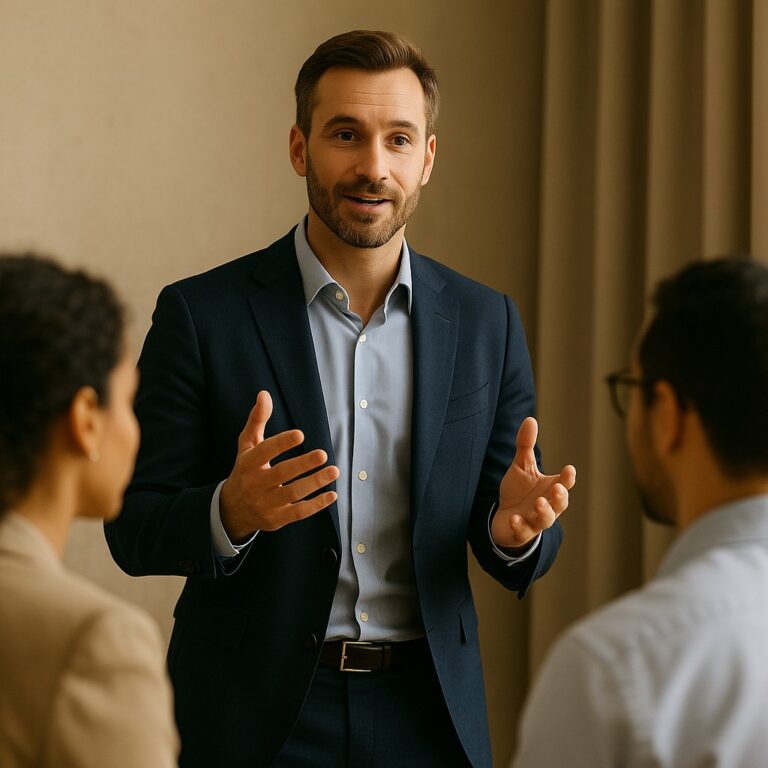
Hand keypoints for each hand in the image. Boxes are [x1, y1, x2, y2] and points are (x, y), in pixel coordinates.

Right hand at [220, 391, 339, 541]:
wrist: (232, 510)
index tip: (300, 434)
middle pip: (281, 474)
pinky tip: (332, 494)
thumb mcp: (247, 445)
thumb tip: (264, 394)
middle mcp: (255, 484)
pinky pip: (299, 513)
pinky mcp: (277, 519)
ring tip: (334, 470)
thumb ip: (257, 420)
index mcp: (248, 463)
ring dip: (315, 483)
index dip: (281, 443)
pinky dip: (317, 505)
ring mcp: (266, 504)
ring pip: (292, 494)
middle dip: (303, 465)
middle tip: (323, 454)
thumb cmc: (245, 470)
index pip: (264, 452)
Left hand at [490, 417, 575, 549]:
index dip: (568, 478)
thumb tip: (530, 419)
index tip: (569, 469)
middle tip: (558, 488)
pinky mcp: (521, 532)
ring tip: (539, 502)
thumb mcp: (521, 466)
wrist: (504, 518)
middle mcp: (547, 506)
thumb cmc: (519, 491)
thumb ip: (526, 445)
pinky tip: (515, 518)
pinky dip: (520, 525)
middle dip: (560, 497)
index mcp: (550, 489)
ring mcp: (535, 520)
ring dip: (544, 512)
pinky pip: (523, 531)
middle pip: (560, 504)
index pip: (564, 483)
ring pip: (545, 520)